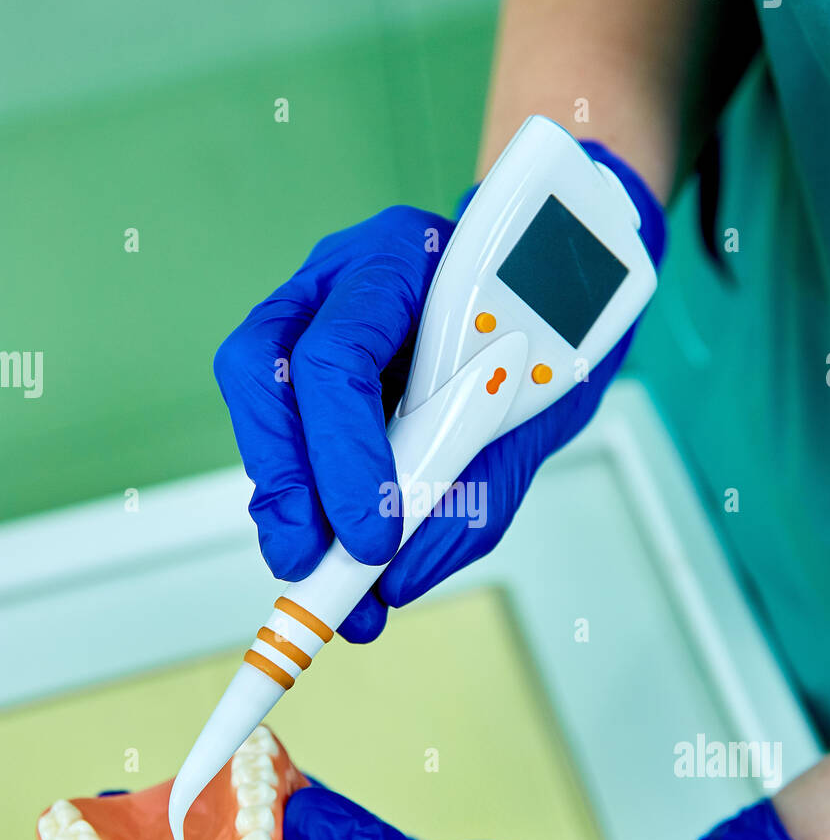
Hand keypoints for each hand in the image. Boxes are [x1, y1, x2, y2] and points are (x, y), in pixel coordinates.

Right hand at [214, 142, 665, 641]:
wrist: (560, 306)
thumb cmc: (549, 337)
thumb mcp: (536, 418)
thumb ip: (473, 495)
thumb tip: (396, 579)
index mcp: (401, 260)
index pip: (336, 354)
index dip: (344, 456)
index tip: (371, 539)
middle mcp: (340, 280)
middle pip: (261, 372)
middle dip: (283, 481)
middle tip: (310, 564)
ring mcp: (313, 315)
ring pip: (258, 402)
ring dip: (286, 499)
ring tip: (325, 578)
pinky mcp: (308, 368)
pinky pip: (287, 436)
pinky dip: (306, 499)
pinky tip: (333, 549)